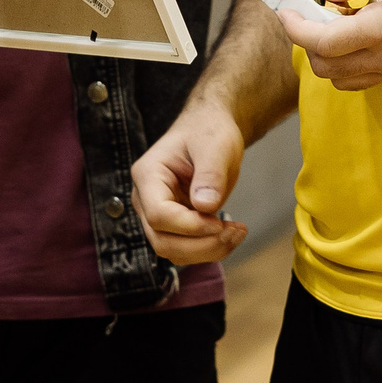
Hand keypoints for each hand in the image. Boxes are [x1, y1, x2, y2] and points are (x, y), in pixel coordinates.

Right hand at [131, 104, 249, 265]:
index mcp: (148, 174)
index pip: (159, 214)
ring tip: (236, 233)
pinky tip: (230, 233)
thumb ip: (210, 174)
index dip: (190, 226)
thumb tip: (206, 207)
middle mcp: (145, 198)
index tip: (220, 222)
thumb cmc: (208, 132)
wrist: (208, 131)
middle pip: (162, 240)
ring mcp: (156, 213)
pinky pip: (185, 249)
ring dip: (207, 251)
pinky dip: (208, 249)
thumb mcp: (215, 146)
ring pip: (172, 251)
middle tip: (235, 232)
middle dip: (201, 244)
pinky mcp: (173, 224)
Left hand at [284, 0, 381, 89]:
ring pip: (342, 79)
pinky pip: (362, 76)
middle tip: (313, 10)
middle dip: (309, 41)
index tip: (285, 12)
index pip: (325, 43)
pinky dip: (348, 59)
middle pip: (327, 68)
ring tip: (338, 18)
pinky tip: (358, 29)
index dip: (297, 30)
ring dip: (328, 53)